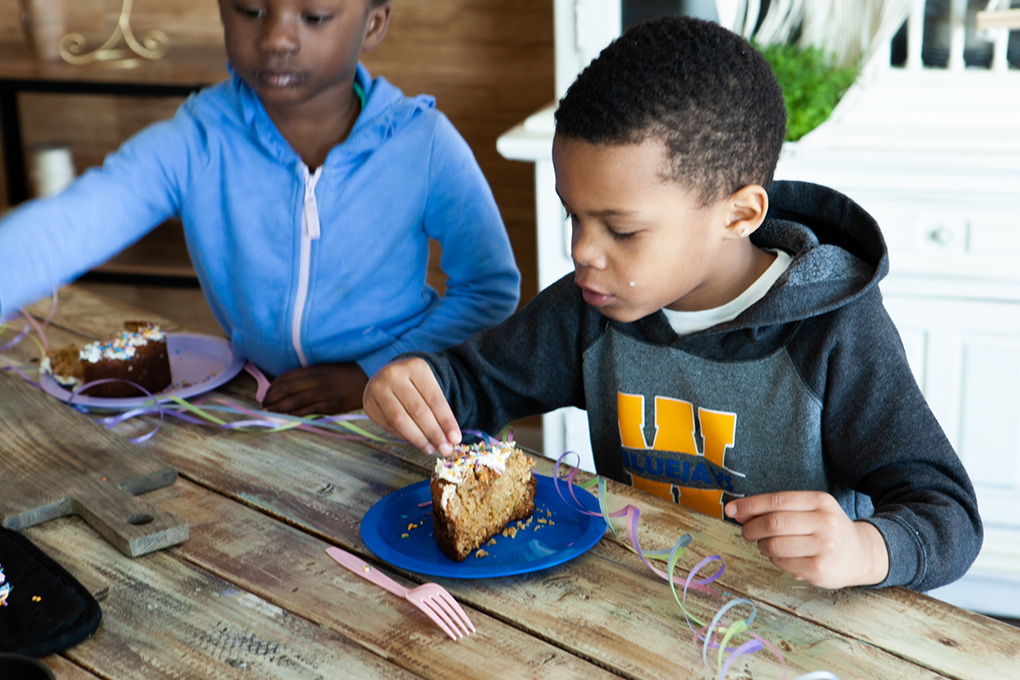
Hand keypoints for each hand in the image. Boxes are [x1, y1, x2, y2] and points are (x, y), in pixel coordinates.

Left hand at [262, 362, 367, 415]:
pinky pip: (309, 411)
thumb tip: (288, 385)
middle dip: (271, 398)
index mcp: (314, 369)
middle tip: (263, 406)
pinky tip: (287, 417)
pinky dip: (296, 414)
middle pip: (287, 389)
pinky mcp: (332, 405)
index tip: (265, 394)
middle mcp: (317, 380)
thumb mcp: (327, 369)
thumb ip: (309, 375)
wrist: (370, 378)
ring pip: (295, 401)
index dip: (272, 387)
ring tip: (269, 413)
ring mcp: (324, 392)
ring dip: (279, 408)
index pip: (286, 377)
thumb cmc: (347, 373)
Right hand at [363, 357, 460, 455]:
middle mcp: (394, 375)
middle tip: (445, 449)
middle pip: (418, 410)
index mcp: (415, 367)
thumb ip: (439, 411)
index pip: (434, 399)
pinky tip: (416, 442)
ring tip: (431, 449)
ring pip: (400, 420)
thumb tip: (450, 440)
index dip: (446, 421)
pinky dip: (405, 437)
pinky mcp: (369, 403)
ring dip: (418, 438)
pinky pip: (389, 425)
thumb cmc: (414, 384)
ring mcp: (378, 388)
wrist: (388, 375)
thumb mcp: (428, 387)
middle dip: (434, 433)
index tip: (456, 438)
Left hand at [724, 491, 889, 588]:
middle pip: (773, 523)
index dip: (749, 506)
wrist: (862, 553)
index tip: (731, 510)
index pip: (776, 501)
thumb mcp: (809, 510)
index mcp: (819, 501)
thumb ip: (777, 509)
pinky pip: (782, 563)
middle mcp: (825, 522)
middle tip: (746, 532)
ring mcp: (824, 547)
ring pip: (774, 545)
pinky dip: (775, 560)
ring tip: (768, 545)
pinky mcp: (820, 569)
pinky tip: (784, 557)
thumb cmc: (827, 529)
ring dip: (762, 546)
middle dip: (751, 528)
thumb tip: (738, 511)